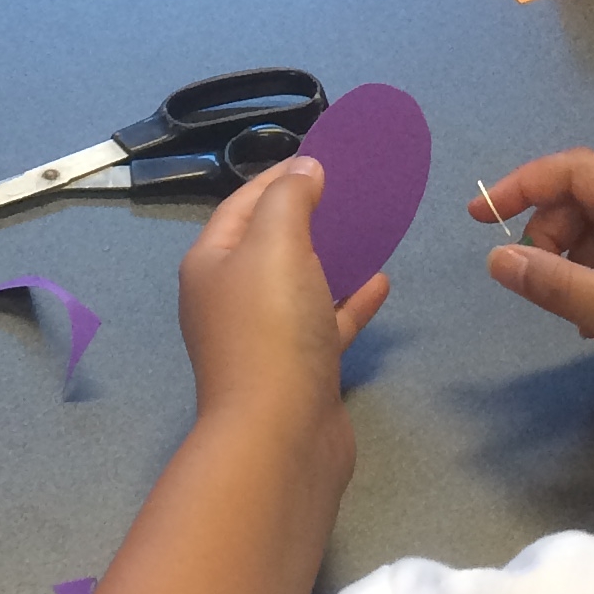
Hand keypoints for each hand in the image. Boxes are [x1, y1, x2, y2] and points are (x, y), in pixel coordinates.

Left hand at [178, 158, 389, 451]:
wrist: (281, 437)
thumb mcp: (275, 244)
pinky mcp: (302, 370)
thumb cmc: (270, 330)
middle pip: (270, 244)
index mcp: (212, 264)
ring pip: (300, 284)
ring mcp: (267, 338)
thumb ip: (289, 198)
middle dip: (308, 215)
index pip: (242, 203)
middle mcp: (232, 299)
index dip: (279, 176)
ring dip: (332, 256)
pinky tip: (380, 282)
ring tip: (370, 229)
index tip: (322, 156)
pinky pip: (327, 323)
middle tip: (351, 191)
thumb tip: (304, 169)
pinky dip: (351, 301)